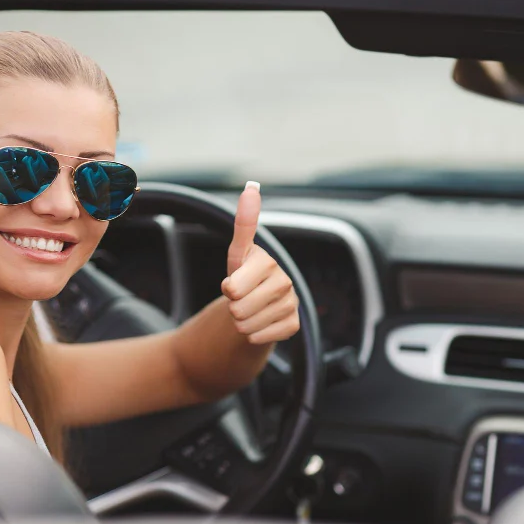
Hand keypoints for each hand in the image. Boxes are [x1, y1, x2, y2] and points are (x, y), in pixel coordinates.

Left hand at [221, 182, 300, 344]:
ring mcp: (291, 303)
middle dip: (232, 308)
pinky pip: (260, 337)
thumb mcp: (238, 252)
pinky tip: (259, 324)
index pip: (234, 287)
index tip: (233, 285)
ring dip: (241, 323)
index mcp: (267, 261)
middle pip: (239, 309)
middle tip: (241, 300)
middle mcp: (284, 280)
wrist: (257, 306)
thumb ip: (244, 223)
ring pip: (248, 325)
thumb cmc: (245, 276)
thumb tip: (252, 187)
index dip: (229, 289)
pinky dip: (254, 335)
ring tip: (248, 311)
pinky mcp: (294, 324)